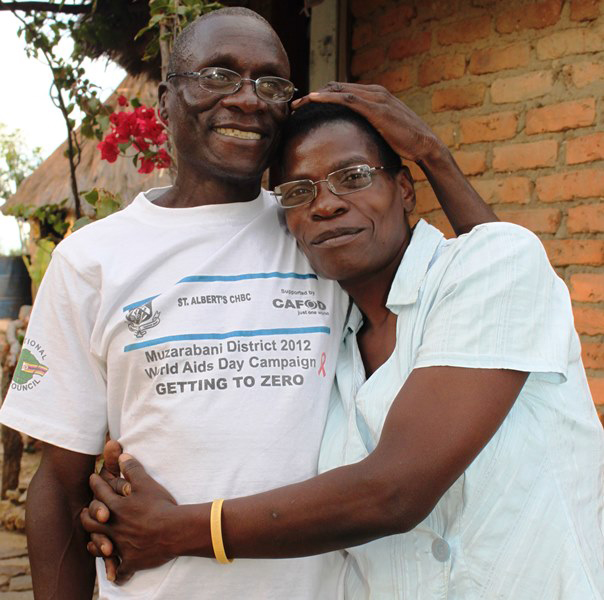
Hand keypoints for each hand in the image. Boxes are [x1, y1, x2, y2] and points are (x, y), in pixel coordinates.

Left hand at [81, 454, 178, 582]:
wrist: (173, 530)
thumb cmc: (160, 505)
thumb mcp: (146, 482)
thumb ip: (132, 468)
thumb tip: (122, 454)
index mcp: (116, 507)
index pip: (100, 492)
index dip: (95, 484)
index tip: (92, 478)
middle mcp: (113, 527)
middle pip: (91, 521)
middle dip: (87, 514)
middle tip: (86, 510)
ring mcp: (120, 545)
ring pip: (100, 545)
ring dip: (95, 542)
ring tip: (93, 540)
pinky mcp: (131, 560)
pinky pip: (120, 569)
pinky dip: (116, 571)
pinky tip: (114, 572)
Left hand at [292, 82, 441, 163]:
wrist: (424, 145)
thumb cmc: (405, 143)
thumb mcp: (382, 133)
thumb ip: (368, 129)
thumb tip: (354, 141)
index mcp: (375, 96)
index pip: (343, 91)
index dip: (322, 97)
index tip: (305, 107)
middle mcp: (375, 91)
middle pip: (337, 87)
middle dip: (314, 95)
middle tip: (295, 105)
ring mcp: (376, 97)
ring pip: (339, 89)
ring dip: (315, 95)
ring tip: (297, 104)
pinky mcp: (376, 107)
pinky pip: (347, 98)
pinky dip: (328, 97)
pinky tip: (313, 99)